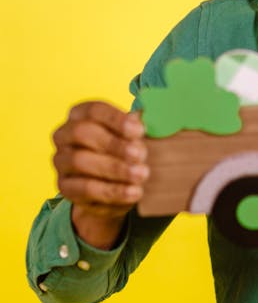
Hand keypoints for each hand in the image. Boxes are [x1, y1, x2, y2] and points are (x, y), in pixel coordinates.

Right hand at [52, 101, 147, 249]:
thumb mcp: (132, 137)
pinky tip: (134, 192)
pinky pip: (85, 189)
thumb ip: (137, 127)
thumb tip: (152, 115)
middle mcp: (64, 134)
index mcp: (80, 114)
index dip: (116, 119)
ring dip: (115, 168)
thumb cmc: (123, 151)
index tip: (140, 130)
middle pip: (83, 133)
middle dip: (114, 144)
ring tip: (141, 174)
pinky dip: (113, 191)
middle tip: (141, 154)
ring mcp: (61, 160)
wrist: (112, 186)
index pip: (94, 110)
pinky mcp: (65, 186)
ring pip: (81, 161)